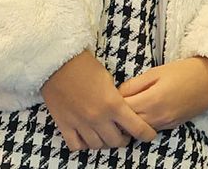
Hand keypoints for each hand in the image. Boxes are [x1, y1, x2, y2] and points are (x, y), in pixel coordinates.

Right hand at [42, 51, 157, 150]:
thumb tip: (122, 110)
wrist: (58, 62)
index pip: (136, 128)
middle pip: (117, 142)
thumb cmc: (85, 65)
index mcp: (113, 104)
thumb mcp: (109, 79)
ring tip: (107, 135)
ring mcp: (80, 124)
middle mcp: (98, 118)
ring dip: (105, 142)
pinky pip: (77, 145)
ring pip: (98, 146)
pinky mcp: (65, 125)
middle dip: (124, 139)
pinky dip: (84, 144)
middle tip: (125, 134)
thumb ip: (117, 99)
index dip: (146, 134)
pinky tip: (87, 137)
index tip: (149, 135)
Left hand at [120, 56, 207, 130]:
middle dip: (120, 113)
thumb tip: (118, 92)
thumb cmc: (184, 71)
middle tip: (115, 102)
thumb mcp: (157, 71)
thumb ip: (135, 84)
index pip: (123, 108)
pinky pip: (151, 128)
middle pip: (128, 122)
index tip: (111, 93)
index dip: (114, 101)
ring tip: (129, 106)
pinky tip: (143, 111)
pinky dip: (143, 122)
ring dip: (131, 120)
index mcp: (152, 100)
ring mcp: (165, 124)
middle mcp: (157, 116)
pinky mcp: (171, 126)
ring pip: (139, 129)